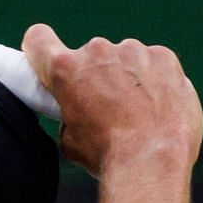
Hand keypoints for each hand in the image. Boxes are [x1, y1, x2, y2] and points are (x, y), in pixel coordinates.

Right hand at [22, 23, 201, 175]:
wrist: (152, 162)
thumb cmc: (109, 156)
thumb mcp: (69, 141)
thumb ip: (69, 114)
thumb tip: (79, 114)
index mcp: (65, 70)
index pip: (38, 40)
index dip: (42, 51)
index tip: (50, 62)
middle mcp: (97, 52)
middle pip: (90, 56)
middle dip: (95, 76)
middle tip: (107, 108)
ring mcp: (134, 51)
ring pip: (125, 58)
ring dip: (127, 77)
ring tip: (139, 111)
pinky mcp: (164, 57)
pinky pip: (154, 63)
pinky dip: (156, 79)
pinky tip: (159, 106)